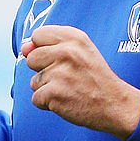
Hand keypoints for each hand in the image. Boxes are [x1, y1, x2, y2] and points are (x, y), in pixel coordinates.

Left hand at [21, 25, 139, 138]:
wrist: (115, 105)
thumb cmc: (96, 79)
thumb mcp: (82, 52)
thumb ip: (51, 46)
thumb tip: (23, 49)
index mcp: (74, 38)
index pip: (38, 35)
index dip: (43, 49)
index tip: (59, 59)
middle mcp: (66, 52)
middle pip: (31, 58)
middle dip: (43, 71)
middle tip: (66, 78)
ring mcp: (60, 73)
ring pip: (34, 81)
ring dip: (47, 89)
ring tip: (69, 90)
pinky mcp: (54, 93)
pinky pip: (36, 99)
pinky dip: (48, 104)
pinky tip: (66, 101)